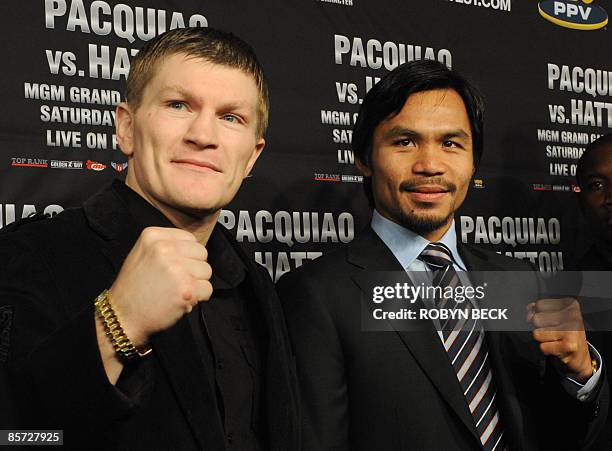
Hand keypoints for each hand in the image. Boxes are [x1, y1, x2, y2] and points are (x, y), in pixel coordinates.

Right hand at [109, 227, 212, 345]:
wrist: (123, 316)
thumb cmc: (134, 288)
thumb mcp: (143, 253)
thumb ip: (167, 246)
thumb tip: (193, 248)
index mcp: (153, 236)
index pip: (190, 238)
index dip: (187, 255)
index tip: (175, 266)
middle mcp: (165, 248)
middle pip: (201, 253)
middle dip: (194, 268)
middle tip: (176, 280)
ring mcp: (176, 268)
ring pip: (207, 271)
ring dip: (197, 283)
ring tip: (176, 290)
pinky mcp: (186, 288)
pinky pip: (208, 289)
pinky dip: (199, 298)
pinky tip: (181, 299)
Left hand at [527, 298, 592, 382]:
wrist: (580, 355)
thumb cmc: (565, 333)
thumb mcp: (554, 316)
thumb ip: (538, 309)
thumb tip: (530, 308)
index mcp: (569, 304)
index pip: (539, 305)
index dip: (539, 315)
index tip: (551, 321)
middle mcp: (573, 314)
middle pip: (536, 319)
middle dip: (541, 328)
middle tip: (555, 332)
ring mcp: (572, 329)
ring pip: (537, 333)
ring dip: (543, 339)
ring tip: (556, 339)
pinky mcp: (570, 345)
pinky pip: (543, 346)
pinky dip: (547, 349)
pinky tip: (558, 348)